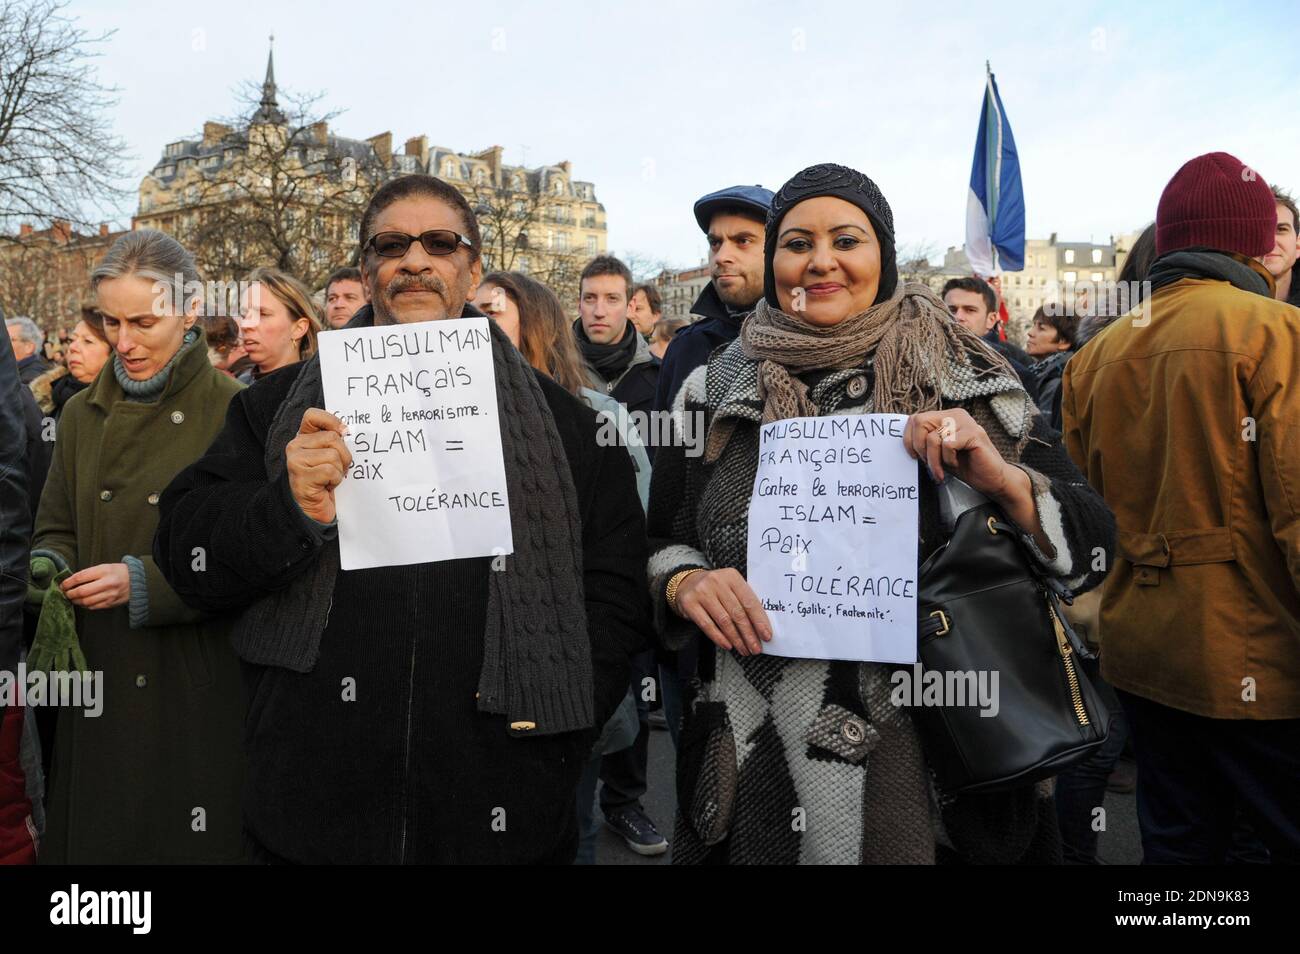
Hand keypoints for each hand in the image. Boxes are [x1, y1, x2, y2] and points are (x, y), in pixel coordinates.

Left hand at [62, 563, 130, 609]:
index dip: (68, 582)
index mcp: (104, 571)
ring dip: (76, 601)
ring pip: (86, 601)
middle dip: (70, 594)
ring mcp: (110, 595)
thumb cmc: (117, 572)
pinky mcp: (111, 603)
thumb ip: (88, 573)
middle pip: (82, 591)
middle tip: (65, 593)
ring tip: (73, 598)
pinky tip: (83, 602)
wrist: (137, 581)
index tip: (62, 585)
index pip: (80, 577)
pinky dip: (85, 605)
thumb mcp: (104, 567)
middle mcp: (107, 583)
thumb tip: (70, 582)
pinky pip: (93, 607)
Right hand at [286, 408, 352, 523]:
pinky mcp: (301, 476)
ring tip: (329, 479)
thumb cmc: (325, 481)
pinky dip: (334, 480)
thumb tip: (347, 431)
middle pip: (332, 437)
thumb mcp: (330, 456)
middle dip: (343, 455)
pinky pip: (330, 471)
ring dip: (338, 470)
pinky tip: (326, 486)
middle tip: (336, 469)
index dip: (331, 421)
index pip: (313, 415)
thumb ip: (335, 441)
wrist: (312, 510)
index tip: (343, 432)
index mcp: (303, 438)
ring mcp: (296, 461)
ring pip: (333, 455)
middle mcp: (295, 446)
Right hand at [673, 568, 771, 655]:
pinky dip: (719, 638)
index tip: (766, 635)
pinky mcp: (689, 603)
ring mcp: (702, 592)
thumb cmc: (714, 589)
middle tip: (755, 647)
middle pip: (737, 613)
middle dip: (749, 634)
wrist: (686, 583)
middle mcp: (716, 581)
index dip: (759, 621)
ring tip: (743, 649)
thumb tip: (760, 626)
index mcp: (732, 576)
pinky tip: (727, 645)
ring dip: (736, 638)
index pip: (749, 601)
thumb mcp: (730, 587)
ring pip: (724, 621)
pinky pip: (707, 625)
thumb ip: (744, 601)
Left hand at [903, 409, 1047, 547]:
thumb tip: (905, 442)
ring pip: (933, 437)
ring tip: (942, 470)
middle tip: (929, 464)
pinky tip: (956, 464)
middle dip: (919, 448)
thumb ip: (925, 443)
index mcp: (945, 417)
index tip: (914, 456)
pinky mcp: (974, 433)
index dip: (908, 439)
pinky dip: (947, 459)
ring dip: (934, 460)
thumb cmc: (965, 467)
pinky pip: (948, 444)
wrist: (992, 480)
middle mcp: (955, 414)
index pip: (915, 419)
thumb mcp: (939, 453)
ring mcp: (966, 422)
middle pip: (920, 422)